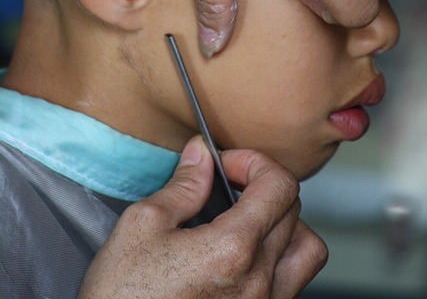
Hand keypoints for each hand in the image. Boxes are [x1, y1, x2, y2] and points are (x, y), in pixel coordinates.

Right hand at [77, 136, 326, 298]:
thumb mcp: (143, 226)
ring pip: (307, 251)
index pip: (280, 185)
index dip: (254, 162)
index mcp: (233, 249)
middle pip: (293, 210)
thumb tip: (201, 154)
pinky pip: (293, 284)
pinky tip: (245, 257)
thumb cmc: (122, 296)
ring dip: (285, 225)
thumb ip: (183, 185)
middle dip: (263, 185)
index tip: (226, 165)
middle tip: (229, 185)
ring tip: (250, 221)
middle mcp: (260, 282)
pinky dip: (280, 259)